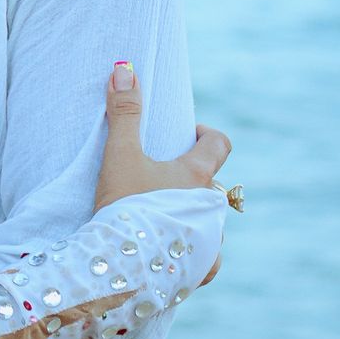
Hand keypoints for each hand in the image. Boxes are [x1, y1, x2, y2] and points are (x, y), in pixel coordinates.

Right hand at [94, 60, 231, 284]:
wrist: (122, 266)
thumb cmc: (123, 206)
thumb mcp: (120, 154)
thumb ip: (124, 112)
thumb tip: (124, 67)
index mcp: (197, 176)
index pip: (219, 144)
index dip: (206, 135)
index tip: (187, 136)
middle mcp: (212, 208)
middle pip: (210, 184)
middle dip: (190, 181)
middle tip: (159, 183)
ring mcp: (211, 241)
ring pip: (209, 221)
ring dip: (192, 217)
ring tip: (161, 221)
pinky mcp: (203, 271)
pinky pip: (208, 258)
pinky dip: (193, 252)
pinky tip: (174, 253)